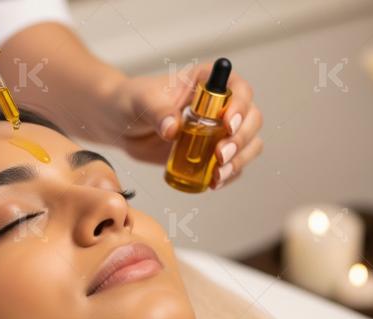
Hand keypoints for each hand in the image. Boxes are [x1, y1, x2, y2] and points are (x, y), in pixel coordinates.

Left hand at [104, 62, 262, 189]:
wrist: (120, 124)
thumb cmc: (131, 102)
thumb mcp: (142, 102)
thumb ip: (157, 111)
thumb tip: (173, 130)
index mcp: (207, 82)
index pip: (238, 88)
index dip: (240, 106)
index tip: (227, 124)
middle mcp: (220, 104)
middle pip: (251, 118)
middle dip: (241, 139)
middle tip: (219, 156)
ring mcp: (218, 129)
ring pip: (248, 143)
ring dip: (240, 160)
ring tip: (218, 174)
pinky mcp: (211, 151)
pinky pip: (233, 163)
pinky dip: (229, 174)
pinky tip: (214, 183)